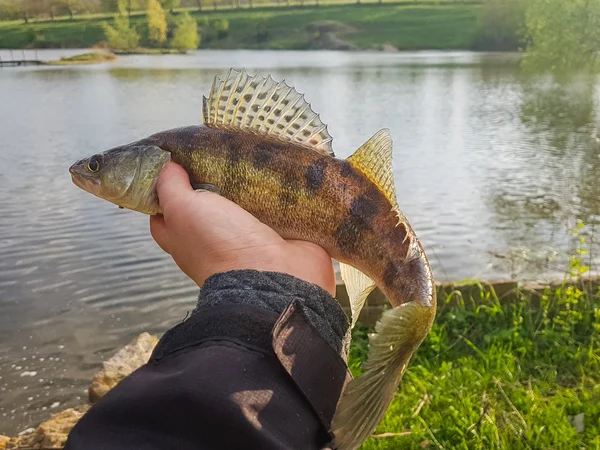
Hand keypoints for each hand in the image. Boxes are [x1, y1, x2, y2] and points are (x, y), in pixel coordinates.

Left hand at [150, 162, 335, 295]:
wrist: (271, 274)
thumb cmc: (219, 246)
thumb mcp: (182, 209)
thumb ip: (170, 187)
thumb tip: (166, 167)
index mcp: (184, 239)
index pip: (165, 213)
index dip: (165, 189)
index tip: (175, 163)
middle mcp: (212, 241)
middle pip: (207, 205)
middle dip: (212, 180)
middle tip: (218, 151)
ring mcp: (246, 239)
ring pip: (243, 205)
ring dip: (249, 184)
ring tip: (251, 152)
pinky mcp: (276, 235)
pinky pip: (276, 209)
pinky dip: (278, 194)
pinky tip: (278, 171)